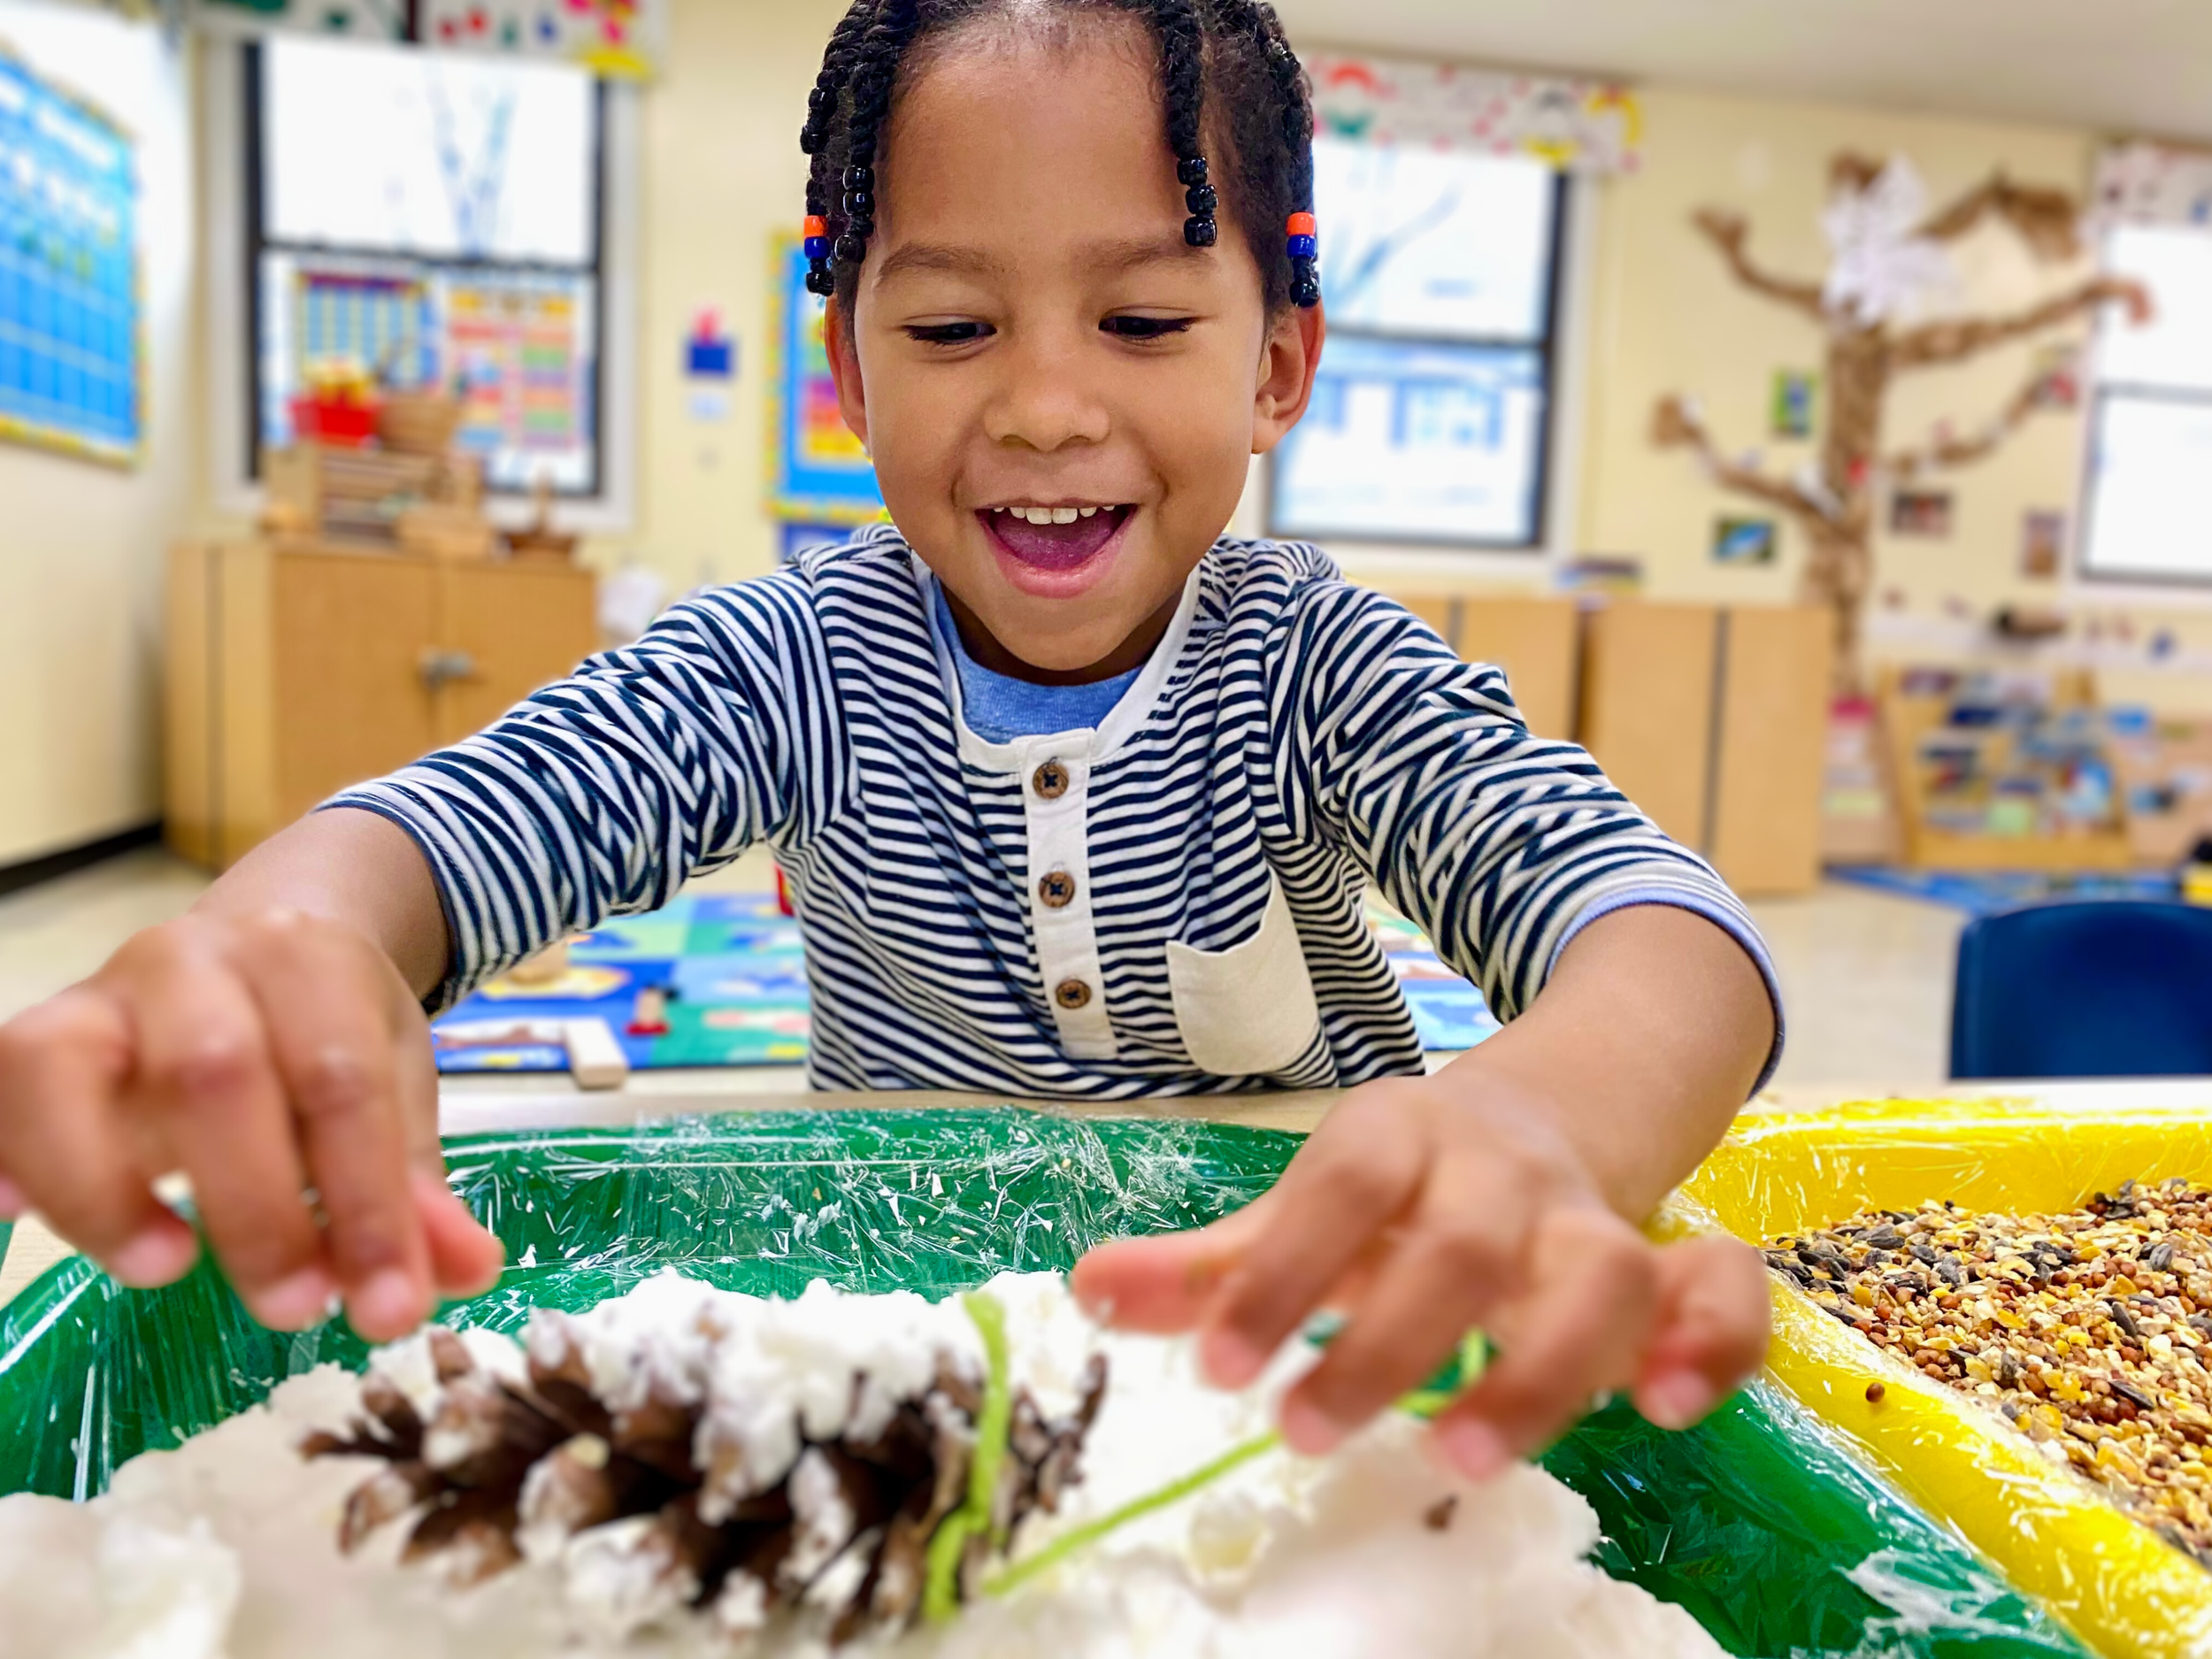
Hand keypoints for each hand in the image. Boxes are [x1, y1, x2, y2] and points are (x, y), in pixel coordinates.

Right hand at [0, 908, 502, 1340]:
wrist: (262, 943)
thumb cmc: (330, 1033)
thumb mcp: (395, 1086)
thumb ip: (419, 1188)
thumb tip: (464, 1277)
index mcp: (308, 960)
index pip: (342, 1084)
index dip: (370, 1205)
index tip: (391, 1306)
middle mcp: (198, 959)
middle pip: (214, 1074)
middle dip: (258, 1209)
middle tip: (297, 1308)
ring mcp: (102, 993)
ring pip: (64, 1068)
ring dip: (104, 1188)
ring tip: (164, 1269)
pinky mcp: (35, 1037)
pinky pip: (0, 1088)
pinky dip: (9, 1160)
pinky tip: (21, 1220)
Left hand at [1070, 1072, 1767, 1478]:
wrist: (1543, 1113)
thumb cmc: (1397, 1189)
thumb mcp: (1304, 1210)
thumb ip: (1207, 1264)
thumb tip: (1085, 1291)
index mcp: (1399, 1138)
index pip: (1347, 1180)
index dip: (1284, 1269)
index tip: (1219, 1373)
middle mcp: (1502, 1173)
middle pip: (1466, 1241)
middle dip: (1390, 1342)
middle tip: (1308, 1435)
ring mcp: (1593, 1217)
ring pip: (1604, 1268)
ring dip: (1542, 1367)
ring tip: (1462, 1459)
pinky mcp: (1670, 1261)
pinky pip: (1723, 1288)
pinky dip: (1710, 1343)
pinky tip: (1660, 1412)